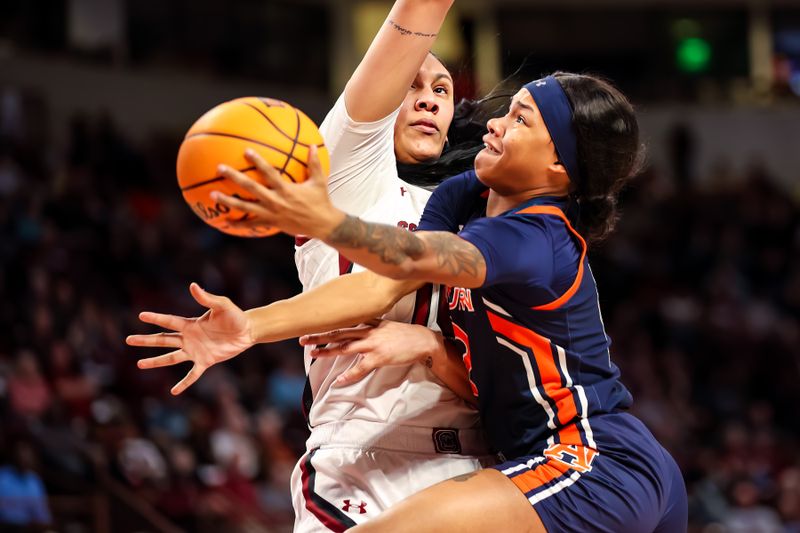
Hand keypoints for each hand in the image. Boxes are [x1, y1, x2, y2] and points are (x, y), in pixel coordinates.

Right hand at [126, 283, 254, 394]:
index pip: (169, 321)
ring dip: (156, 361)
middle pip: (163, 340)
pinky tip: (174, 392)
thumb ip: (207, 298)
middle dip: (146, 340)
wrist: (247, 331)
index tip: (141, 316)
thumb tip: (192, 285)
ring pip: (171, 357)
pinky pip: (192, 375)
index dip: (156, 318)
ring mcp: (195, 351)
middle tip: (128, 340)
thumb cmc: (235, 316)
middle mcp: (189, 338)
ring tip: (139, 364)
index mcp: (191, 324)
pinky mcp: (205, 361)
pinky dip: (184, 383)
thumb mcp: (221, 305)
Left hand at [211, 146, 344, 237]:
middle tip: (220, 168)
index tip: (246, 151)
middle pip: (250, 188)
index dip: (257, 161)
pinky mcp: (271, 223)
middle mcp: (275, 201)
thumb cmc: (321, 201)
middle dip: (234, 177)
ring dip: (228, 201)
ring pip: (245, 207)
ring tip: (212, 195)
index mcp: (286, 189)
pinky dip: (238, 223)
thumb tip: (312, 145)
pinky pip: (252, 224)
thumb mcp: (319, 181)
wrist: (323, 225)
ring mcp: (271, 213)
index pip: (268, 173)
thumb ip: (314, 163)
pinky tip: (225, 220)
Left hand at [299, 320, 441, 386]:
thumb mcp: (386, 325)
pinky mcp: (379, 357)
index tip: (311, 325)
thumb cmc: (405, 334)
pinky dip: (349, 375)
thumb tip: (358, 326)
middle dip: (319, 336)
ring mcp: (373, 344)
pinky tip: (339, 381)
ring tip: (313, 354)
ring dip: (327, 351)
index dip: (326, 324)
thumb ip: (371, 324)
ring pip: (345, 347)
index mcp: (369, 323)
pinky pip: (360, 367)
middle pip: (338, 333)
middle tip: (303, 338)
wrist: (422, 341)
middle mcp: (368, 332)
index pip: (343, 323)